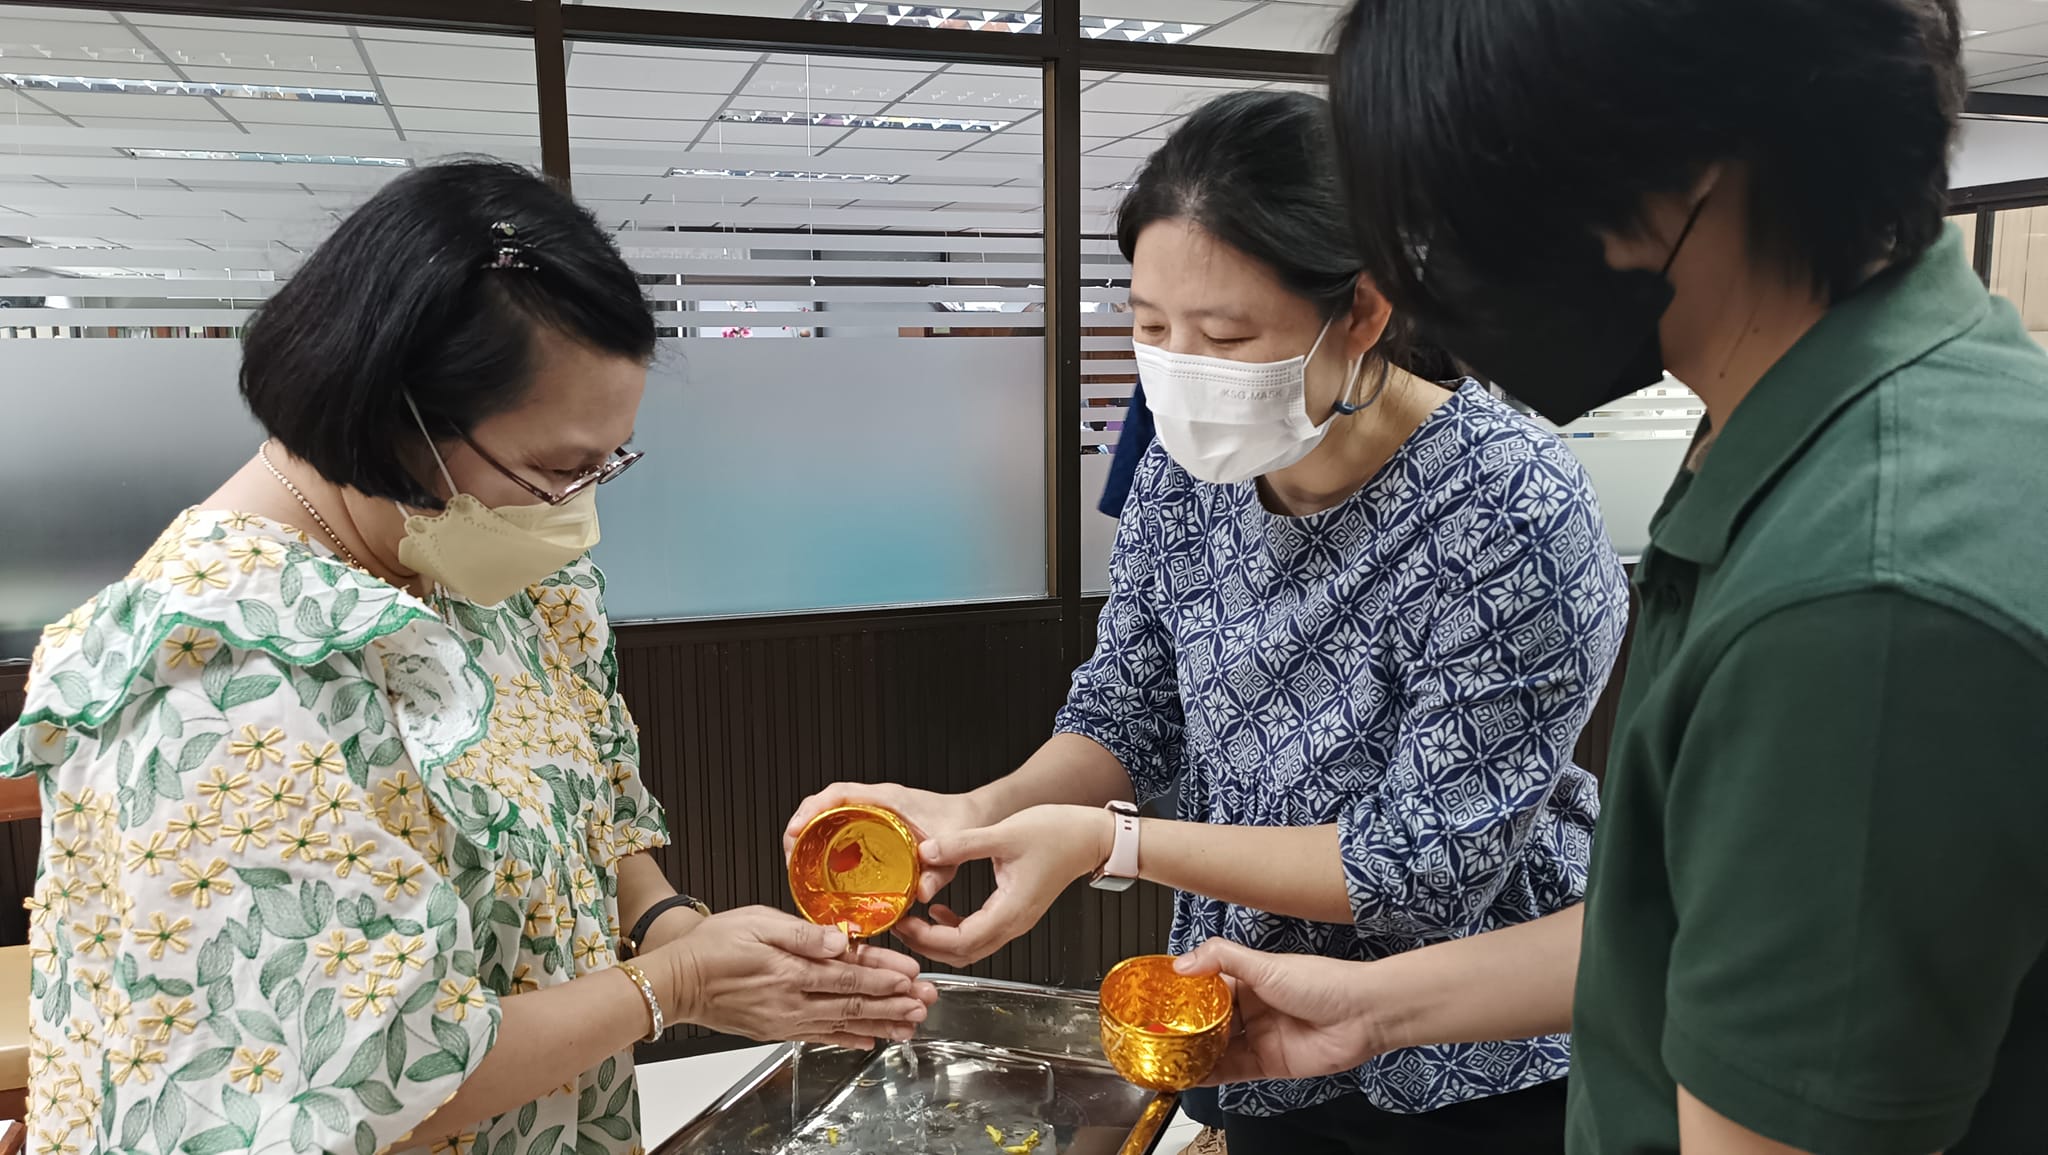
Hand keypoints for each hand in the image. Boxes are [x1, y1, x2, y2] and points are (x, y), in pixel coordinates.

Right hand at [651, 906, 939, 1049]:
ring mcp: (786, 1020)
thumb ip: (801, 933)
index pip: (849, 975)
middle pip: (854, 1002)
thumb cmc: (712, 945)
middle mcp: (792, 1002)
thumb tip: (840, 939)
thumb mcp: (756, 922)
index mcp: (791, 971)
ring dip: (880, 1023)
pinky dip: (848, 1038)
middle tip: (925, 1002)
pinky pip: (821, 1036)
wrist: (676, 981)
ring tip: (910, 1025)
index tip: (913, 975)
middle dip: (894, 1002)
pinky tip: (868, 1040)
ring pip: (844, 1022)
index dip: (885, 975)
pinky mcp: (777, 1029)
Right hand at [785, 782, 993, 903]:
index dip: (812, 810)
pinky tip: (819, 864)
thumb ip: (938, 873)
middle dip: (800, 826)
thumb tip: (921, 894)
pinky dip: (824, 839)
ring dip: (809, 833)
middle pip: (824, 805)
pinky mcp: (875, 823)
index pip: (839, 793)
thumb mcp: (950, 851)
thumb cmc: (960, 824)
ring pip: (829, 815)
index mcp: (887, 798)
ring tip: (796, 861)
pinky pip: (840, 825)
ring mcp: (873, 810)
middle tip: (788, 854)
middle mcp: (876, 801)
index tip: (795, 829)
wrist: (973, 815)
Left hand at [890, 804, 1110, 967]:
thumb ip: (963, 844)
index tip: (905, 923)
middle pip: (963, 953)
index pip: (962, 942)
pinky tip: (941, 910)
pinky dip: (955, 929)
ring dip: (939, 940)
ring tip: (913, 921)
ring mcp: (1015, 921)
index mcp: (1010, 910)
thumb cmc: (1057, 834)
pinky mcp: (1015, 912)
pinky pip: (980, 934)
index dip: (928, 939)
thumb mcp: (1004, 833)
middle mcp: (1013, 923)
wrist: (1090, 836)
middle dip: (927, 945)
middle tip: (900, 926)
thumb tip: (926, 851)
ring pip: (971, 947)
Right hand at [1172, 939, 1392, 1083]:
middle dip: (1182, 1027)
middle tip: (1154, 1032)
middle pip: (1207, 1020)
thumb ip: (1223, 959)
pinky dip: (1210, 1074)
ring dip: (1192, 1053)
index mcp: (1248, 979)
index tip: (1156, 998)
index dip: (1181, 993)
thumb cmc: (1325, 983)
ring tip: (1164, 1056)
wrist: (1362, 1016)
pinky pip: (1231, 1071)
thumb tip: (1184, 962)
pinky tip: (1191, 1074)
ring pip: (1216, 1047)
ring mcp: (1258, 1036)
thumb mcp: (1267, 965)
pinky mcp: (1267, 1063)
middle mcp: (1251, 1008)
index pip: (1205, 986)